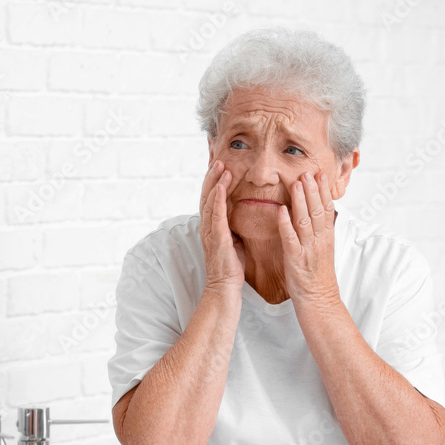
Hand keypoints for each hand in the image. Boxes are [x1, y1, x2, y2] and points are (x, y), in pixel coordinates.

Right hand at [199, 160, 244, 291]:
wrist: (225, 286)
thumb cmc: (231, 265)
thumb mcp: (233, 238)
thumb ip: (232, 224)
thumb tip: (238, 212)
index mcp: (211, 225)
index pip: (210, 198)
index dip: (213, 181)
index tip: (218, 165)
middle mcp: (207, 226)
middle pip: (206, 195)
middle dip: (211, 176)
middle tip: (218, 158)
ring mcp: (209, 231)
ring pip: (209, 201)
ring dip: (214, 182)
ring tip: (220, 166)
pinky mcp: (216, 238)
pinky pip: (216, 215)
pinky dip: (217, 199)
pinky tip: (220, 186)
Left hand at [277, 171, 340, 306]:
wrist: (319, 299)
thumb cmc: (316, 276)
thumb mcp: (322, 250)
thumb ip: (320, 232)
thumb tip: (320, 215)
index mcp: (326, 237)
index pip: (326, 208)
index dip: (323, 190)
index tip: (319, 173)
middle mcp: (320, 240)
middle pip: (318, 210)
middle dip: (313, 189)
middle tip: (308, 171)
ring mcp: (309, 248)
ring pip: (306, 220)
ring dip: (301, 200)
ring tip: (297, 183)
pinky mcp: (296, 259)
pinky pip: (291, 238)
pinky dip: (286, 224)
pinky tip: (281, 210)